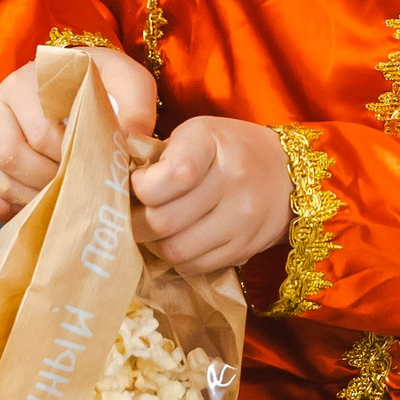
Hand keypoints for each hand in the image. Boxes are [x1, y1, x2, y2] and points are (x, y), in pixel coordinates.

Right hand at [0, 48, 157, 220]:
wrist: (91, 80)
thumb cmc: (108, 84)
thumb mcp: (132, 85)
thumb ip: (136, 111)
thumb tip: (128, 144)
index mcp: (34, 80)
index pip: (43, 135)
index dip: (71, 161)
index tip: (96, 170)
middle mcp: (4, 100)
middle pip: (15, 158)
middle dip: (53, 181)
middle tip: (84, 187)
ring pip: (1, 177)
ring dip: (34, 196)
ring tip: (68, 196)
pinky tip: (27, 213)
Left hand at [129, 118, 290, 272]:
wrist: (287, 175)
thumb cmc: (228, 149)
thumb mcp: (196, 134)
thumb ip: (159, 154)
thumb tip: (112, 174)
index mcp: (211, 142)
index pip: (170, 176)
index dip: (141, 186)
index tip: (138, 183)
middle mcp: (232, 180)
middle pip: (163, 221)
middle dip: (137, 221)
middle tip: (135, 214)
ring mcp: (242, 218)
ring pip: (176, 250)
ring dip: (155, 244)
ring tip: (155, 230)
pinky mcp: (244, 248)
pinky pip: (195, 266)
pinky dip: (178, 258)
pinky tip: (178, 241)